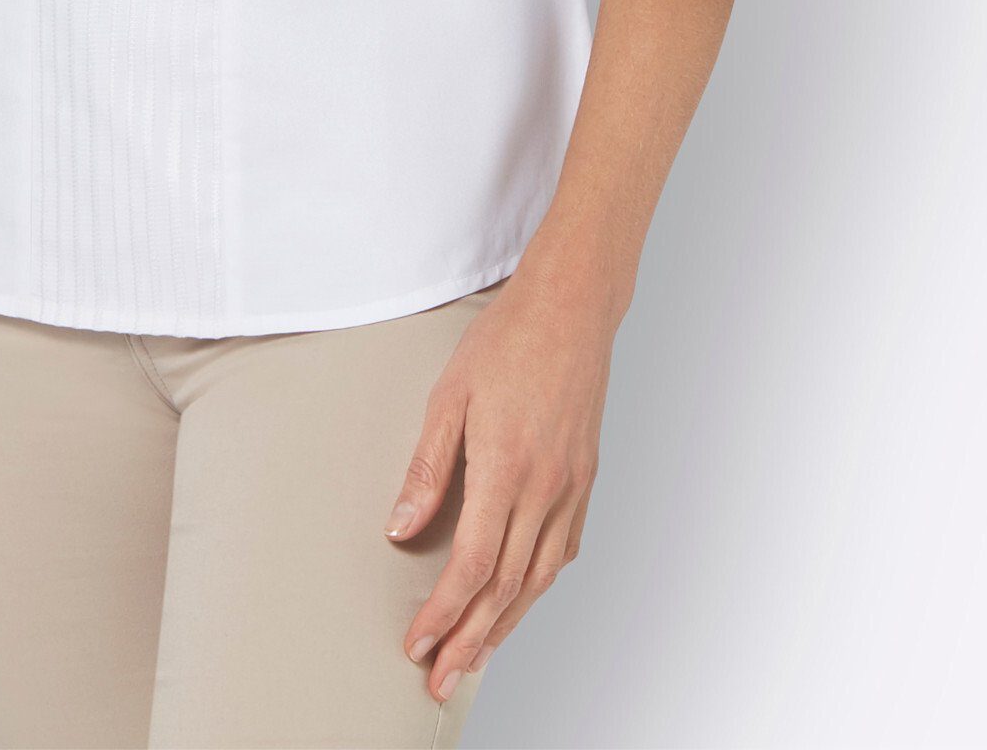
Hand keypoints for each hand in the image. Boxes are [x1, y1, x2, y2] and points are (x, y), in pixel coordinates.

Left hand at [382, 237, 622, 700]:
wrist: (571, 306)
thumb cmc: (506, 341)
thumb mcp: (449, 396)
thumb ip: (426, 468)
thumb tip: (401, 529)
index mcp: (506, 468)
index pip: (472, 566)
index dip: (443, 613)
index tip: (417, 642)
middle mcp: (546, 488)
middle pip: (506, 589)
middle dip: (471, 641)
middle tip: (441, 680)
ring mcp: (572, 487)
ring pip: (539, 579)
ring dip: (505, 626)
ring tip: (475, 658)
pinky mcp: (586, 479)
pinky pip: (563, 550)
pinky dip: (538, 586)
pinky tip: (520, 599)